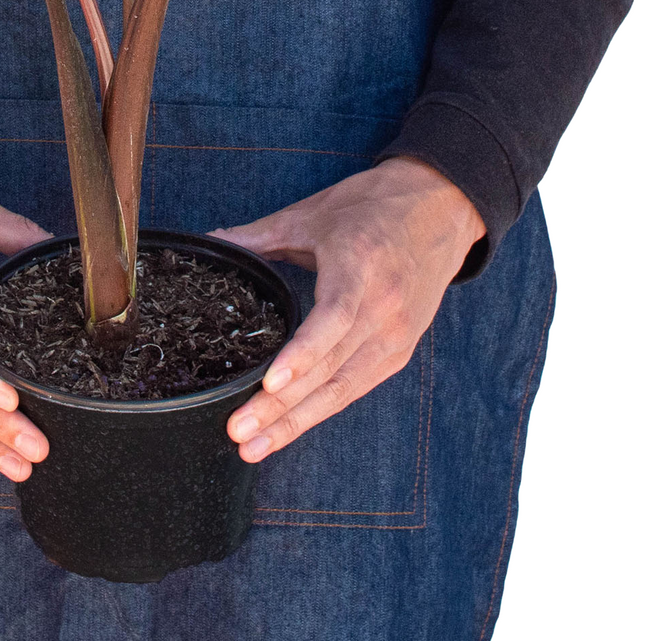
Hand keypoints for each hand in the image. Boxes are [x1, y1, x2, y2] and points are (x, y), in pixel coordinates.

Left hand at [212, 157, 483, 462]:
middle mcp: (383, 309)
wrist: (440, 207)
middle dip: (281, 406)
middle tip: (238, 431)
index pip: (332, 321)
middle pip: (330, 368)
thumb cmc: (373, 206)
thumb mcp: (312, 214)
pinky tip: (288, 428)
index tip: (270, 383)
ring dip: (297, 421)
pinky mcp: (400, 349)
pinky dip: (321, 409)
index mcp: (360, 269)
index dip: (302, 355)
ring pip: (342, 389)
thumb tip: (211, 240)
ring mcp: (396, 335)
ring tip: (254, 446)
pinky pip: (356, 386)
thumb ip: (259, 236)